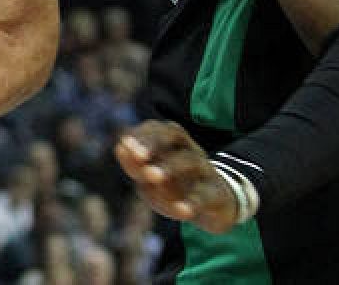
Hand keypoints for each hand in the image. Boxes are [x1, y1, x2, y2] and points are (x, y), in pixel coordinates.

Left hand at [114, 121, 240, 234]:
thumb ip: (135, 165)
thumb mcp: (151, 180)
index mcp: (173, 143)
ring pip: (190, 160)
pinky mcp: (217, 193)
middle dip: (154, 142)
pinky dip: (193, 202)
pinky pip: (207, 194)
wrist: (216, 208)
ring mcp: (205, 170)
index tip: (125, 144)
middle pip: (175, 134)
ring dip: (169, 167)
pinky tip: (181, 210)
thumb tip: (120, 147)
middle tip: (138, 156)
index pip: (156, 128)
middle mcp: (190, 150)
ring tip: (150, 176)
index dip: (141, 135)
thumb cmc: (176, 189)